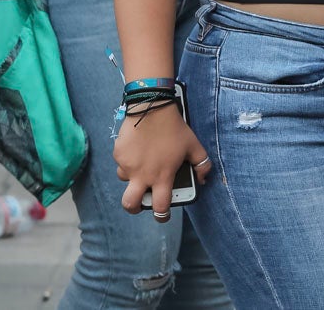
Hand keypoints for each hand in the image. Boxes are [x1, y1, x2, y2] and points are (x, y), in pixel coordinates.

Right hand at [114, 101, 210, 218]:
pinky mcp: (118, 154)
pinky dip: (128, 160)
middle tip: (139, 203)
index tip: (162, 215)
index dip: (162, 216)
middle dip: (134, 208)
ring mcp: (127, 165)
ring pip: (125, 180)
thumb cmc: (174, 128)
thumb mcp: (193, 145)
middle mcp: (142, 175)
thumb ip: (202, 164)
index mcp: (161, 177)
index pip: (160, 207)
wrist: (152, 107)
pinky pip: (121, 163)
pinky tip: (137, 149)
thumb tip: (204, 179)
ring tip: (142, 164)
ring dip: (132, 177)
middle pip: (130, 204)